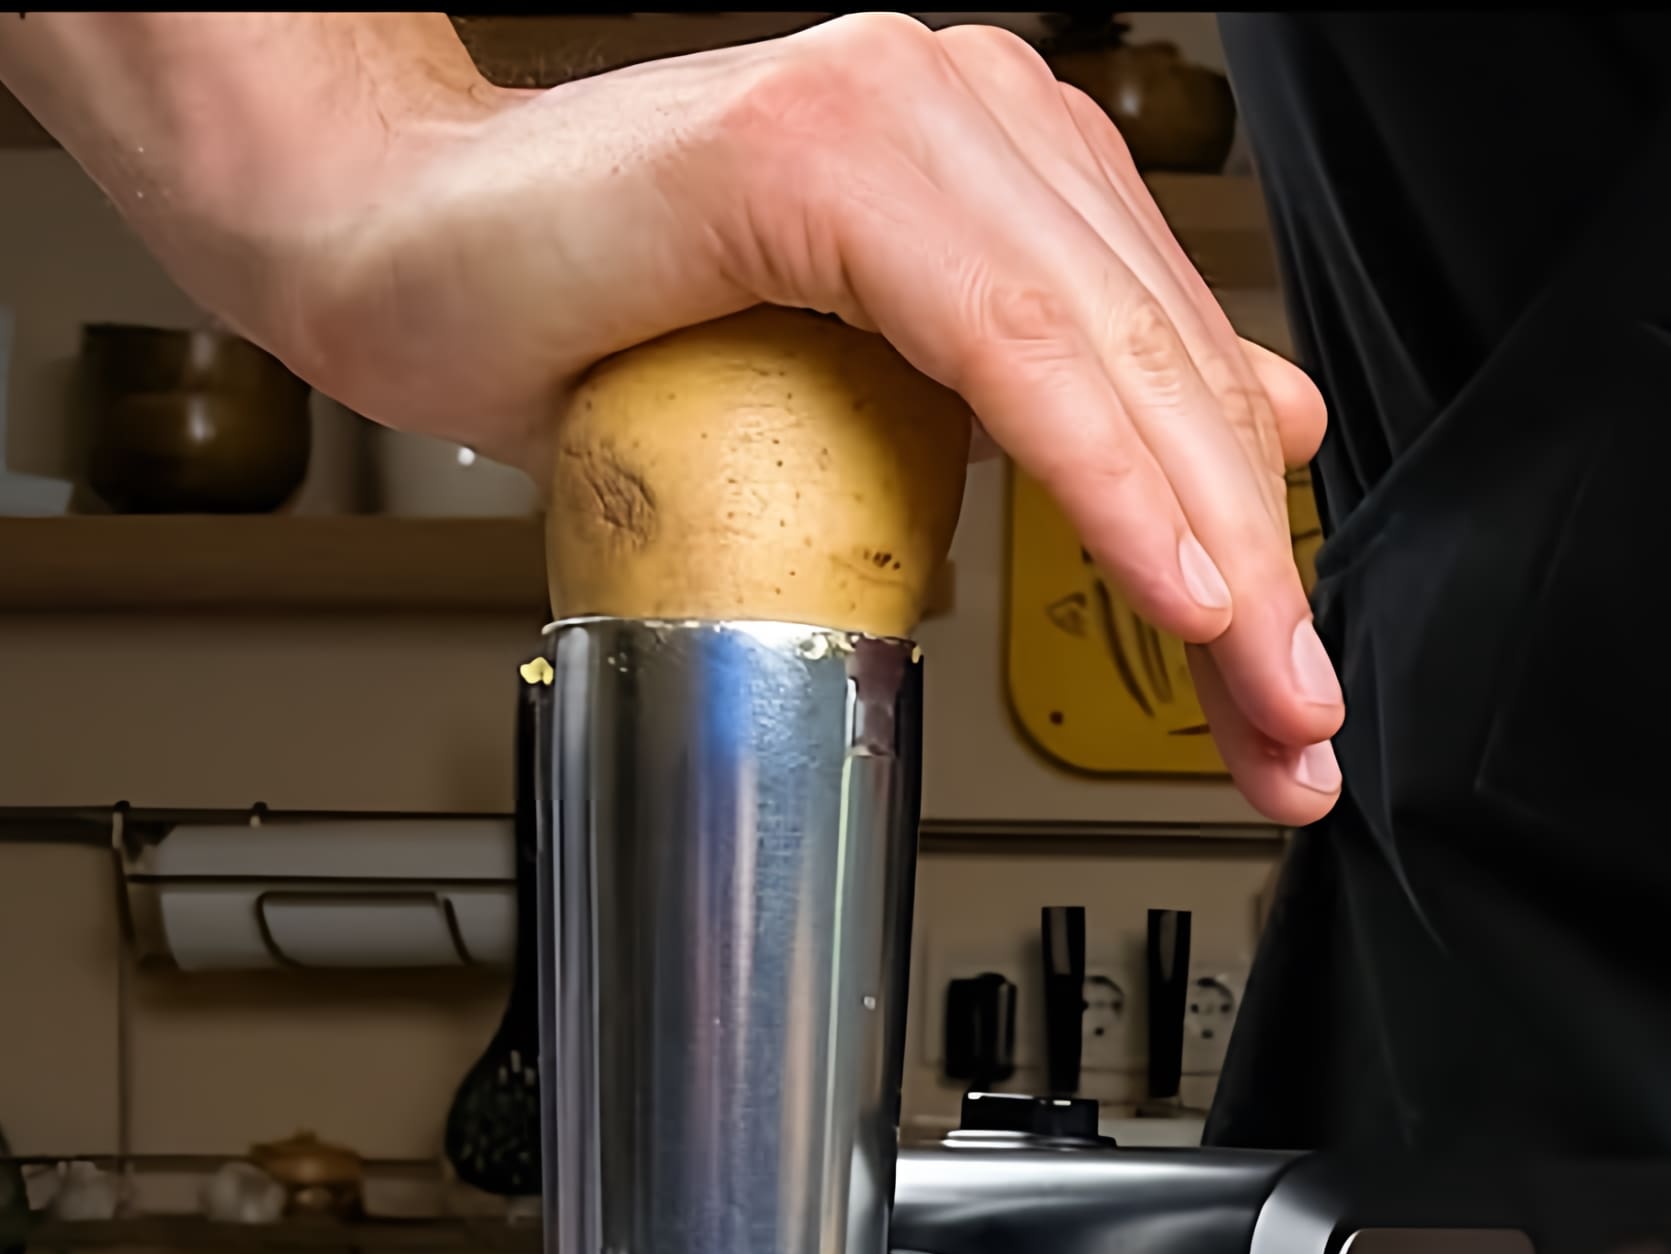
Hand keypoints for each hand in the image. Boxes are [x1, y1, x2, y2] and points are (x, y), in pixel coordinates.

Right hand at [0, 13, 1343, 821]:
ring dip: (1207, 550)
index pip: (1176, 361)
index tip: (1288, 691)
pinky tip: (1172, 576)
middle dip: (1256, 580)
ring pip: (1113, 359)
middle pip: (1169, 371)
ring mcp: (898, 111)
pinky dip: (1101, 469)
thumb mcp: (868, 378)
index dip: (1254, 537)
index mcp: (998, 151)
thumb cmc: (581, 312)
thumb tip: (1253, 421)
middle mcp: (967, 106)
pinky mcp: (816, 146)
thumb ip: (1052, 386)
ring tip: (1255, 692)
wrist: (376, 247)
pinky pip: (1007, 340)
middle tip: (1295, 731)